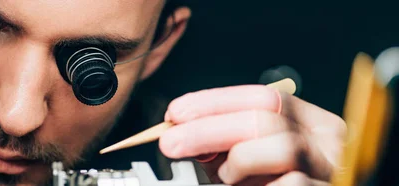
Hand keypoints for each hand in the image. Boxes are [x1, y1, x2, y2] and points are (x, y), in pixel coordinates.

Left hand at [158, 85, 345, 184]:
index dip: (214, 101)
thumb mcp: (246, 160)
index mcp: (309, 122)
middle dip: (208, 127)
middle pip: (265, 117)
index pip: (262, 96)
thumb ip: (223, 144)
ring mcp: (330, 169)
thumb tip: (183, 131)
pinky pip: (289, 183)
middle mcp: (326, 142)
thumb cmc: (270, 185)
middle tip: (171, 142)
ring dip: (238, 161)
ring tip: (225, 177)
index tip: (176, 112)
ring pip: (282, 147)